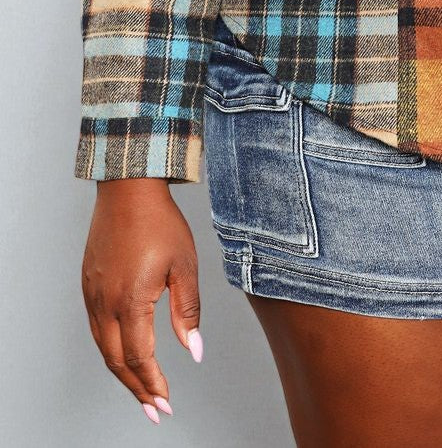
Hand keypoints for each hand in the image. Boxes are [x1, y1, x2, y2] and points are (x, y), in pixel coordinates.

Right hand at [82, 178, 202, 424]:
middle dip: (137, 389)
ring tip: (142, 391)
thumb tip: (194, 351)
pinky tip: (124, 356)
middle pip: (117, 361)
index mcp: (130, 301)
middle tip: (156, 410)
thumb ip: (187, 311)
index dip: (153, 384)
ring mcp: (93, 295)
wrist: (128, 190)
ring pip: (104, 348)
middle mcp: (105, 303)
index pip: (140, 357)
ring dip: (123, 373)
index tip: (166, 405)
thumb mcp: (185, 266)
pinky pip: (97, 328)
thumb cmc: (160, 223)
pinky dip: (110, 350)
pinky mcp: (88, 285)